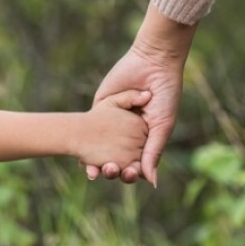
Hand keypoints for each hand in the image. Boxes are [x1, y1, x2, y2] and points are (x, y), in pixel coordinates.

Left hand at [89, 4, 196, 185]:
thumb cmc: (165, 94)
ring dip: (94, 160)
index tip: (126, 177)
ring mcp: (112, 120)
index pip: (133, 162)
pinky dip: (84, 140)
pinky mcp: (100, 106)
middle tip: (109, 172)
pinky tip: (79, 152)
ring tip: (92, 170)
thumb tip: (150, 183)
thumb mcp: (161, 126)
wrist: (153, 63)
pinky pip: (90, 126)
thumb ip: (153, 153)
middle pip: (115, 157)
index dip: (129, 173)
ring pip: (99, 146)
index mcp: (144, 138)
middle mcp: (127, 132)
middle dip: (111, 168)